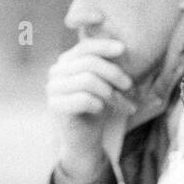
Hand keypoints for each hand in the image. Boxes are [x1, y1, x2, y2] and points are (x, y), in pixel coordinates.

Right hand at [46, 38, 135, 177]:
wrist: (86, 138)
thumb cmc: (98, 106)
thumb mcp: (107, 83)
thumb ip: (109, 66)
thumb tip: (122, 47)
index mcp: (66, 62)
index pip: (85, 47)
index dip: (104, 46)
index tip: (123, 49)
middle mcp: (56, 72)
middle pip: (89, 62)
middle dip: (114, 73)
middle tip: (130, 86)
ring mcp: (53, 88)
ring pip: (88, 80)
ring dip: (110, 92)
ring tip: (121, 103)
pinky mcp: (55, 106)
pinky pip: (84, 99)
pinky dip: (99, 104)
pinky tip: (101, 110)